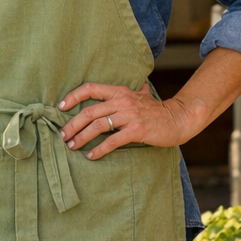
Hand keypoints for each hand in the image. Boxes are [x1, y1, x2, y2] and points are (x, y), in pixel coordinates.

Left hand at [56, 82, 203, 159]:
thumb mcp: (141, 96)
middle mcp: (122, 101)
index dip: (73, 96)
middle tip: (63, 136)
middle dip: (72, 124)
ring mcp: (129, 116)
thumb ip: (132, 91)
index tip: (60, 107)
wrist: (179, 118)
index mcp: (119, 91)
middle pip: (89, 111)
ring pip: (98, 126)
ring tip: (72, 146)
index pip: (90, 88)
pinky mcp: (136, 131)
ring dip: (81, 137)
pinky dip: (99, 149)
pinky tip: (91, 155)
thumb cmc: (158, 110)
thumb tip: (137, 84)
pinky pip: (113, 140)